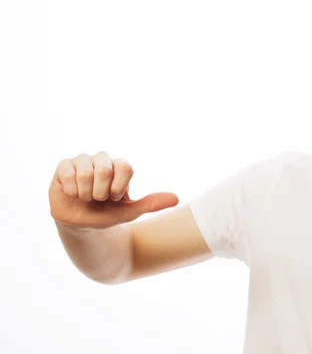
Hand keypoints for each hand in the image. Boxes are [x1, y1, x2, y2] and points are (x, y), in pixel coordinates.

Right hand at [49, 151, 178, 228]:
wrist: (81, 224)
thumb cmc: (108, 213)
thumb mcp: (130, 211)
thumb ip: (151, 203)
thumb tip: (176, 199)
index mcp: (121, 166)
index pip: (125, 167)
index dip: (119, 187)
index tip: (115, 197)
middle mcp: (103, 159)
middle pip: (105, 169)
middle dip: (101, 192)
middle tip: (99, 198)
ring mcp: (83, 160)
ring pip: (86, 172)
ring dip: (86, 193)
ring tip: (86, 197)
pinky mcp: (64, 166)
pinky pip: (68, 174)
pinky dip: (72, 191)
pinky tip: (73, 193)